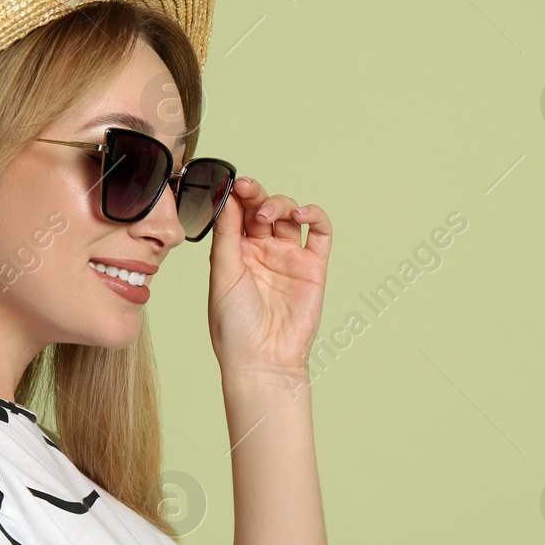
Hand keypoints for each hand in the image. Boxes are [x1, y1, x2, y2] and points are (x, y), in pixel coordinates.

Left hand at [208, 175, 331, 379]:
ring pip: (289, 214)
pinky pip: (320, 233)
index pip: (238, 213)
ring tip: (267, 215)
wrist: (262, 359)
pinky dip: (314, 215)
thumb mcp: (223, 274)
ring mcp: (289, 257)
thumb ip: (227, 235)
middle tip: (248, 190)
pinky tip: (301, 214)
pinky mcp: (313, 266)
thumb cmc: (235, 326)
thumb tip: (225, 197)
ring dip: (280, 204)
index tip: (231, 185)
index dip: (236, 196)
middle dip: (256, 195)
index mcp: (236, 253)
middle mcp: (263, 251)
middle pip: (263, 209)